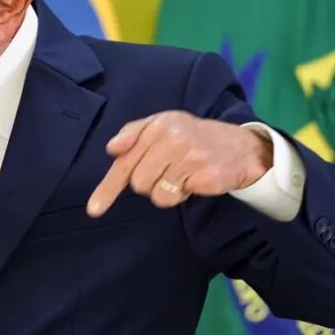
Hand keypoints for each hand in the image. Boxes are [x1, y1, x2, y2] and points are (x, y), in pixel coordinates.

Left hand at [87, 111, 271, 216]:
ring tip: (181, 175)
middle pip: (137, 182)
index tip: (94, 209)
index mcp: (157, 125)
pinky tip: (193, 181)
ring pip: (154, 194)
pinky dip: (181, 195)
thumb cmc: (192, 137)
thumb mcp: (162, 125)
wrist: (240, 147)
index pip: (125, 160)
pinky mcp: (204, 175)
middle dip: (148, 183)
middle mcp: (172, 138)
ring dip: (165, 191)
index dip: (108, 187)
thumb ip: (133, 134)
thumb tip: (112, 149)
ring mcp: (189, 156)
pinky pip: (174, 198)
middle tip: (166, 171)